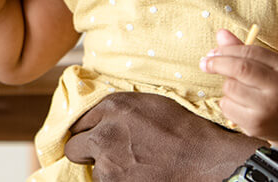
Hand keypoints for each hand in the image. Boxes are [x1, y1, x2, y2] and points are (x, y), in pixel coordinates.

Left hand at [63, 92, 261, 180]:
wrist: (204, 158)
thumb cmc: (180, 128)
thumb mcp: (144, 103)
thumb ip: (114, 110)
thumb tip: (95, 118)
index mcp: (111, 107)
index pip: (78, 122)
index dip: (87, 131)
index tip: (94, 137)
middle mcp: (104, 133)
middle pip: (73, 147)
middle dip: (86, 151)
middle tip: (106, 154)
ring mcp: (108, 163)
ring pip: (92, 170)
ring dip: (105, 169)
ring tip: (131, 166)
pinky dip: (117, 180)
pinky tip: (137, 175)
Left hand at [201, 29, 277, 144]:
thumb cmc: (275, 87)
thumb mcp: (267, 67)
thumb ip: (244, 50)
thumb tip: (221, 33)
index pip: (251, 51)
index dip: (227, 49)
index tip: (212, 52)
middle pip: (241, 68)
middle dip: (217, 63)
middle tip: (204, 63)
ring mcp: (269, 107)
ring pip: (231, 88)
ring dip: (227, 86)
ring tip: (239, 92)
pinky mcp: (256, 124)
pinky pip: (227, 106)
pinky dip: (227, 103)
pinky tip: (240, 107)